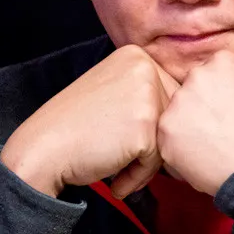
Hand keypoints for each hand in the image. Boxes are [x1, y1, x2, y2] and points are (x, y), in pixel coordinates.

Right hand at [0, 45, 177, 198]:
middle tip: (119, 159)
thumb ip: (146, 95)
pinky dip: (138, 176)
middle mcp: (144, 67)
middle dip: (152, 147)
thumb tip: (191, 115)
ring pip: (169, 139)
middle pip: (174, 118)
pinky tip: (114, 178)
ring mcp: (146, 93)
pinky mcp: (145, 124)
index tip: (122, 140)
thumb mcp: (112, 93)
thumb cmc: (75, 130)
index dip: (153, 129)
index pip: (171, 98)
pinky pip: (158, 159)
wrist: (42, 149)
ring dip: (146, 164)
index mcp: (136, 55)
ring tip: (116, 169)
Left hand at [157, 51, 233, 195]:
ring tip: (212, 148)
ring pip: (175, 116)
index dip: (216, 96)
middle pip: (188, 92)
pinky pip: (168, 142)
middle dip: (198, 111)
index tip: (226, 112)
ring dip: (187, 132)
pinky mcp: (166, 130)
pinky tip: (203, 159)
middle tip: (218, 132)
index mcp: (222, 62)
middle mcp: (197, 76)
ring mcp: (179, 102)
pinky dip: (180, 153)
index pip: (208, 74)